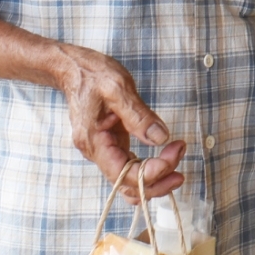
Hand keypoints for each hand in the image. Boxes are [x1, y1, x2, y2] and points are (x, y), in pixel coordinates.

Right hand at [52, 43, 185, 199]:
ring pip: (129, 182)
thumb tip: (160, 138)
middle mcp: (96, 153)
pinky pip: (129, 168)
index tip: (174, 151)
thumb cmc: (93, 75)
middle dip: (158, 177)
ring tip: (178, 157)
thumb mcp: (117, 88)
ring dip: (156, 178)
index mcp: (94, 142)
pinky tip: (166, 157)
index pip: (123, 174)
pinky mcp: (111, 146)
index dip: (152, 172)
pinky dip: (149, 169)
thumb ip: (138, 115)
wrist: (74, 69)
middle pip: (127, 185)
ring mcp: (103, 151)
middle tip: (180, 153)